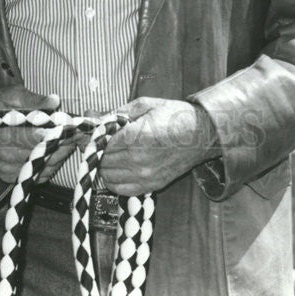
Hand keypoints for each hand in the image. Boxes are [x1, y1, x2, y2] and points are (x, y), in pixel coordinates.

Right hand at [0, 85, 78, 183]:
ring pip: (45, 167)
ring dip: (59, 154)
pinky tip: (51, 151)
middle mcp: (7, 157)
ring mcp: (9, 170)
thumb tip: (54, 101)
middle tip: (74, 133)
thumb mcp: (11, 95)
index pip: (42, 139)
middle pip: (47, 155)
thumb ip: (33, 99)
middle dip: (63, 144)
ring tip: (65, 140)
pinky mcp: (10, 177)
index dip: (61, 134)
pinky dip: (48, 163)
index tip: (73, 126)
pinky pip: (38, 174)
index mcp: (7, 135)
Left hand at [98, 97, 218, 195]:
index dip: (94, 139)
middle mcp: (138, 160)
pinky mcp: (152, 185)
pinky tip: (116, 170)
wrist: (201, 135)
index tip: (93, 135)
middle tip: (100, 143)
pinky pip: (122, 190)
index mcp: (134, 137)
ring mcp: (145, 175)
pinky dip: (114, 181)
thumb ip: (118, 113)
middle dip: (98, 151)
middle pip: (103, 161)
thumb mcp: (145, 105)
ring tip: (108, 155)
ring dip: (104, 166)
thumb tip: (97, 120)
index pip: (101, 144)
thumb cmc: (174, 116)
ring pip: (109, 177)